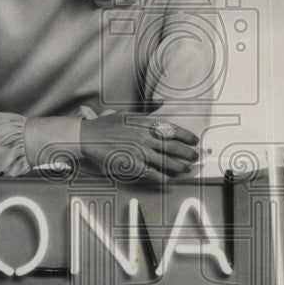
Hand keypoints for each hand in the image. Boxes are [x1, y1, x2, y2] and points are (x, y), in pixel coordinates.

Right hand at [79, 114, 198, 181]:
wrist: (88, 137)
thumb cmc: (107, 126)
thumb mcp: (128, 114)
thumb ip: (146, 113)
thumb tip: (162, 103)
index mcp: (144, 124)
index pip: (172, 129)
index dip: (186, 135)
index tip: (194, 139)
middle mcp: (144, 137)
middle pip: (173, 146)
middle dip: (187, 152)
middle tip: (195, 156)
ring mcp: (138, 152)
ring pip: (165, 161)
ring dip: (179, 166)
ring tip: (187, 169)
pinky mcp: (131, 164)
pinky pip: (151, 173)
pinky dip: (162, 177)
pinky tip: (169, 180)